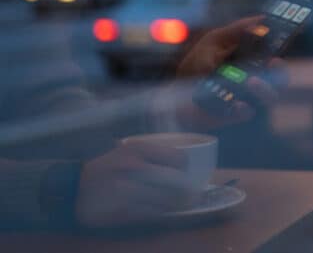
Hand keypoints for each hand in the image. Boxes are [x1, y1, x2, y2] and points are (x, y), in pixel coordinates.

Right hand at [75, 143, 191, 226]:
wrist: (71, 184)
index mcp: (138, 148)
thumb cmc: (106, 165)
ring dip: (174, 205)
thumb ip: (153, 155)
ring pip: (166, 201)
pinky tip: (158, 212)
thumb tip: (183, 166)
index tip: (183, 175)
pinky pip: (150, 215)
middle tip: (190, 196)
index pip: (179, 159)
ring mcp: (125, 190)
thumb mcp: (128, 149)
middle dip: (186, 191)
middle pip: (176, 182)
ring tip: (176, 205)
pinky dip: (159, 214)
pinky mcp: (119, 211)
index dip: (184, 169)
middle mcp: (133, 167)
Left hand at [174, 16, 287, 127]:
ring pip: (270, 96)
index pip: (275, 56)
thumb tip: (261, 18)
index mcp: (252, 62)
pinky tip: (237, 104)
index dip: (283, 51)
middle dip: (281, 71)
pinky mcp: (236, 116)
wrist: (174, 96)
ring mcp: (247, 99)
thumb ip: (236, 30)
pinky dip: (244, 109)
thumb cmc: (196, 66)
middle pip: (281, 78)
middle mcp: (254, 80)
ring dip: (265, 89)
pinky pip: (249, 113)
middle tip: (274, 62)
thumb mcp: (213, 41)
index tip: (280, 42)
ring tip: (252, 81)